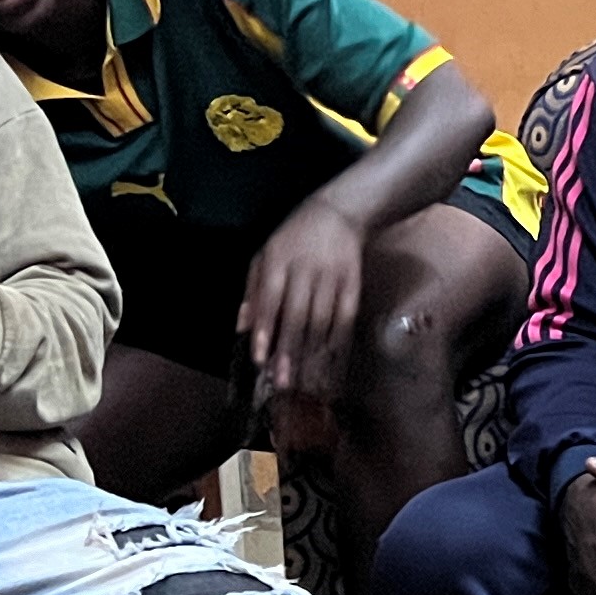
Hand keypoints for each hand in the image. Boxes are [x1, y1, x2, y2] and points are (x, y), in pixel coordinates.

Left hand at [239, 198, 368, 400]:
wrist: (338, 213)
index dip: (265, 330)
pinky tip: (331, 360)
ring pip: (323, 321)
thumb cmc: (292, 238)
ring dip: (313, 352)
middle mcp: (306, 270)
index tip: (259, 359)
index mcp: (278, 261)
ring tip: (305, 379)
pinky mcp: (354, 282)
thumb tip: (241, 327)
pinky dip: (338, 341)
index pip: (270, 300)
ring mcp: (332, 276)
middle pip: (298, 315)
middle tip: (283, 381)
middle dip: (289, 350)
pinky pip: (346, 316)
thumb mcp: (264, 256)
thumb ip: (252, 291)